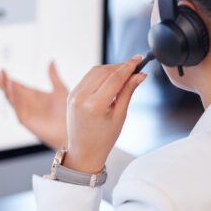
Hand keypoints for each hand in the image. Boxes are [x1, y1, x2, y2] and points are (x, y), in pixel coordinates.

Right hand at [0, 62, 67, 149]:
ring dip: (5, 84)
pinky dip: (13, 96)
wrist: (71, 130)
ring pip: (9, 96)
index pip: (10, 81)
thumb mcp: (60, 90)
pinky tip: (11, 86)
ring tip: (2, 72)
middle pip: (5, 88)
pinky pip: (16, 107)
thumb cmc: (67, 113)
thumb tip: (51, 61)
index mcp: (29, 94)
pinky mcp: (25, 120)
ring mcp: (23, 111)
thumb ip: (53, 76)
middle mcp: (23, 102)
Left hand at [63, 56, 146, 173]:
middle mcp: (81, 97)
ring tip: (124, 74)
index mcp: (94, 105)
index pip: (115, 78)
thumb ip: (128, 92)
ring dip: (110, 69)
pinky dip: (100, 74)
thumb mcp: (120, 116)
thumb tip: (139, 75)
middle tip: (134, 68)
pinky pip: (87, 77)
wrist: (83, 151)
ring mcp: (73, 95)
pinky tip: (110, 79)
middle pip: (104, 71)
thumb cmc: (103, 139)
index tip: (139, 59)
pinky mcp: (71, 94)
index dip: (129, 66)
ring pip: (95, 71)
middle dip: (120, 67)